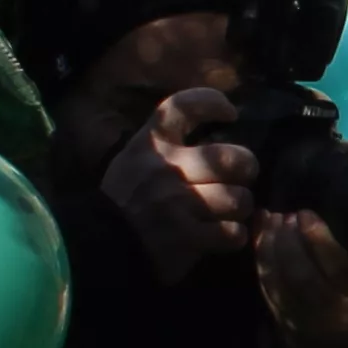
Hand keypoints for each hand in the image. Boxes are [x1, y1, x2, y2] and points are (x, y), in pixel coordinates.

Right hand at [102, 84, 258, 283]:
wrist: (102, 245)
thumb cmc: (125, 199)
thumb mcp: (135, 158)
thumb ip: (168, 143)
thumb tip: (217, 136)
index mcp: (151, 144)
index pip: (184, 105)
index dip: (213, 102)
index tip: (230, 114)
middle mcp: (167, 168)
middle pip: (234, 158)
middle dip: (245, 170)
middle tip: (238, 179)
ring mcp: (179, 203)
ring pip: (239, 199)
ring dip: (239, 208)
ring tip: (228, 212)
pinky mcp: (187, 237)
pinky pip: (233, 232)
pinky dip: (233, 236)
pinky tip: (222, 235)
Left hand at [256, 207, 347, 347]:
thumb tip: (322, 210)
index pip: (339, 268)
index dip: (318, 238)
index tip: (305, 213)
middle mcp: (337, 315)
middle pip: (302, 277)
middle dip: (287, 241)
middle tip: (284, 214)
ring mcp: (307, 324)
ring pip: (279, 284)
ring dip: (269, 247)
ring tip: (271, 220)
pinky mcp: (284, 325)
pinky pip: (266, 289)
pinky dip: (260, 259)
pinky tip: (261, 235)